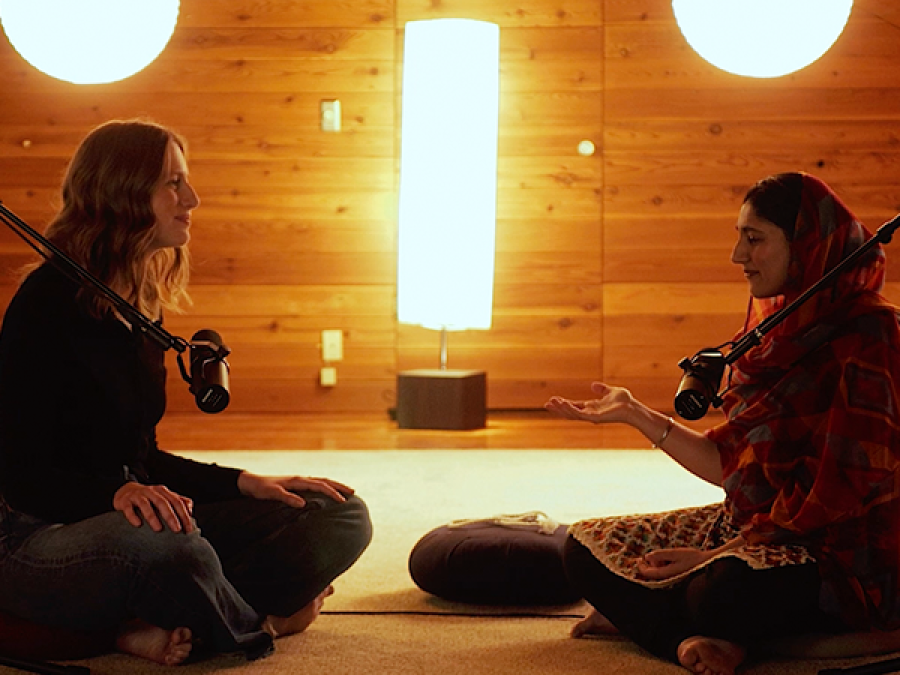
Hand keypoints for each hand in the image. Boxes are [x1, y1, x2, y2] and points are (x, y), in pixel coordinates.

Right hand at [113, 482, 193, 532]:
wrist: (126, 491)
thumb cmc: (149, 498)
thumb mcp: (164, 497)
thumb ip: (179, 502)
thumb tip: (190, 511)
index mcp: (163, 492)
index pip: (177, 502)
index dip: (184, 515)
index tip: (188, 529)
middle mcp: (151, 491)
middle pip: (163, 503)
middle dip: (171, 516)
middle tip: (177, 530)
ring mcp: (138, 495)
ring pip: (146, 505)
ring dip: (152, 517)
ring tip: (158, 529)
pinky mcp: (125, 501)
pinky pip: (128, 508)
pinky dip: (133, 516)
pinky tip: (138, 524)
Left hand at [237, 472, 353, 507]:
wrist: (250, 483)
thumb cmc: (260, 489)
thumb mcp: (272, 494)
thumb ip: (287, 498)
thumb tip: (303, 504)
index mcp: (298, 480)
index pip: (320, 485)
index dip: (332, 493)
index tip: (343, 501)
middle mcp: (300, 479)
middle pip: (325, 480)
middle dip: (339, 486)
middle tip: (353, 492)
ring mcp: (299, 482)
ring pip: (321, 482)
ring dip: (333, 486)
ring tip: (345, 492)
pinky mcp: (296, 486)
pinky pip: (315, 485)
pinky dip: (324, 488)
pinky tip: (327, 495)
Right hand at [545, 382, 635, 424]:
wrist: (632, 407)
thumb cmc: (624, 401)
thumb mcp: (610, 391)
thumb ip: (602, 389)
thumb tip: (593, 385)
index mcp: (592, 407)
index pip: (574, 406)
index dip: (563, 404)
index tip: (553, 400)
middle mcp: (590, 413)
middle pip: (570, 412)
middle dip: (559, 409)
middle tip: (547, 404)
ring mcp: (591, 416)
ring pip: (572, 414)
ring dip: (561, 409)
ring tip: (551, 403)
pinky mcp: (595, 418)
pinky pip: (580, 414)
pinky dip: (570, 409)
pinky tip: (563, 404)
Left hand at [636, 547, 710, 579]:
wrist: (709, 563)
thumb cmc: (693, 557)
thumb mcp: (675, 553)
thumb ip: (660, 555)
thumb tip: (647, 557)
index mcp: (667, 574)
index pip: (648, 574)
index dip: (641, 566)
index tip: (639, 559)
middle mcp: (670, 579)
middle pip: (653, 573)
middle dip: (651, 564)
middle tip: (656, 556)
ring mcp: (674, 579)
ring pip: (660, 572)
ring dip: (659, 564)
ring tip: (668, 557)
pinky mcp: (678, 577)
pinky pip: (667, 572)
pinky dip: (666, 565)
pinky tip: (673, 560)